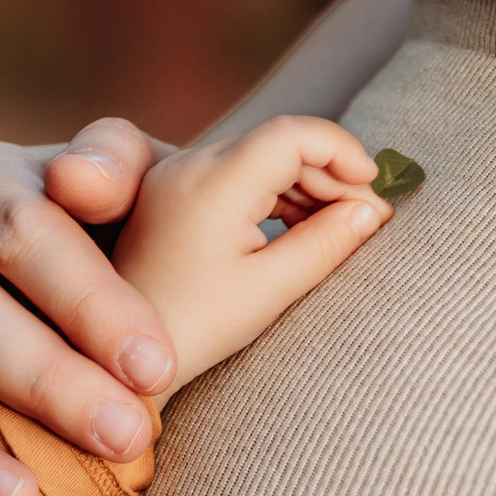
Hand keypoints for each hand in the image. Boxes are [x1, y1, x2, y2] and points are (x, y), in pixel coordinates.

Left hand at [110, 116, 387, 394]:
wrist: (120, 361)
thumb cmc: (194, 330)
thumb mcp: (270, 289)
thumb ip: (327, 243)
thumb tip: (371, 211)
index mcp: (213, 184)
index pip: (294, 134)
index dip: (343, 151)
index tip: (375, 191)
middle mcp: (188, 167)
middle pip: (278, 144)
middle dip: (331, 175)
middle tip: (368, 221)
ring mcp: (175, 179)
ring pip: (259, 158)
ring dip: (305, 186)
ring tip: (339, 230)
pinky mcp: (171, 196)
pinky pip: (235, 177)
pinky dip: (275, 196)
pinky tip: (301, 230)